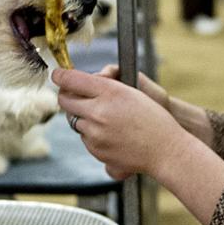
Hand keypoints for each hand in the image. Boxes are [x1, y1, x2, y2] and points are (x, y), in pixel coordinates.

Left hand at [53, 67, 186, 180]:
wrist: (166, 150)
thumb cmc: (153, 118)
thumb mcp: (132, 91)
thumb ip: (105, 84)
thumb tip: (82, 81)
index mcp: (109, 92)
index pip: (72, 79)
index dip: (61, 75)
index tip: (57, 74)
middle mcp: (98, 112)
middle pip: (65, 100)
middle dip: (66, 95)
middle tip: (73, 94)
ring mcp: (95, 133)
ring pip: (74, 120)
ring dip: (83, 117)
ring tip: (105, 119)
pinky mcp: (96, 150)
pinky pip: (84, 138)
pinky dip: (92, 135)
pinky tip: (111, 134)